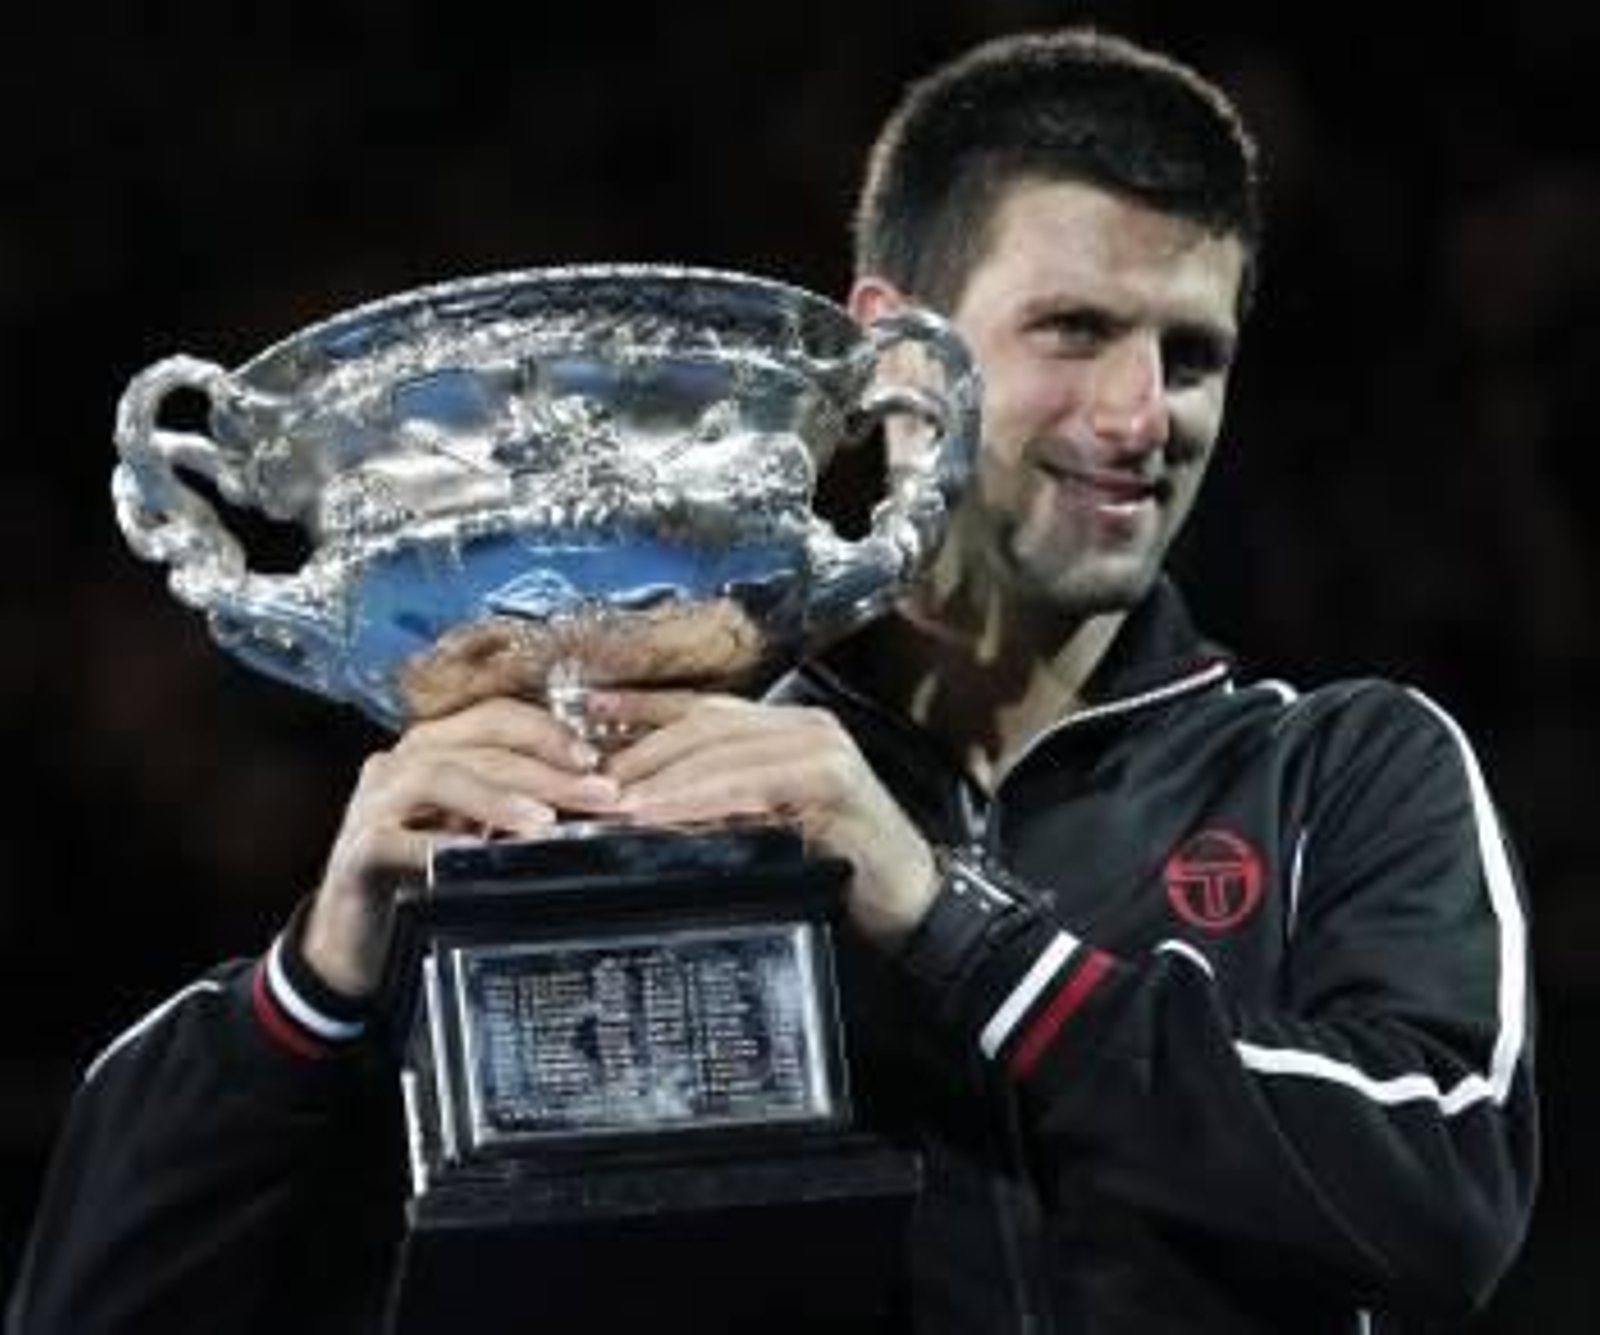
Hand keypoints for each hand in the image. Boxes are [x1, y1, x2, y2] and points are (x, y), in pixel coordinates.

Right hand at [302, 697, 622, 996]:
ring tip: (544, 821)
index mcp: (432, 749)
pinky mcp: (356, 851)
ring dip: (497, 797)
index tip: (593, 762)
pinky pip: (396, 838)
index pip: (495, 717)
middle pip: (479, 748)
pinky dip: (440, 844)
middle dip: (545, 771)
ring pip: (438, 777)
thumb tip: (594, 797)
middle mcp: (400, 764)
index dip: (547, 733)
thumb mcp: (479, 831)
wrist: (360, 938)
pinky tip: (478, 855)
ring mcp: (373, 804)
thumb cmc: (428, 875)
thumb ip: (520, 806)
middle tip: (597, 795)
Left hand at [594, 690, 938, 946]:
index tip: (581, 711)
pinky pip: (746, 781)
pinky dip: (697, 796)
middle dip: (639, 749)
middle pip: (703, 723)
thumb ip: (718, 805)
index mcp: (786, 728)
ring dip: (659, 775)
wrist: (909, 902)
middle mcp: (804, 724)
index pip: (701, 708)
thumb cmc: (840, 869)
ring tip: (612, 799)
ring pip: (720, 747)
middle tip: (588, 780)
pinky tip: (660, 811)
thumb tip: (639, 802)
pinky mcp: (830, 775)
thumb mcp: (765, 828)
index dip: (639, 707)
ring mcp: (820, 744)